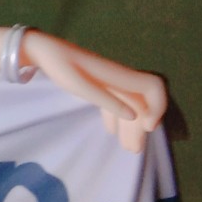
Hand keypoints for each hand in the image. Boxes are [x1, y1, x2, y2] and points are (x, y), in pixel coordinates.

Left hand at [21, 31, 166, 153]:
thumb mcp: (81, 86)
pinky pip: (114, 102)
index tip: (147, 127)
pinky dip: (115, 118)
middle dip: (141, 126)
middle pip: (141, 102)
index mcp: (120, 76)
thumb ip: (107, 101)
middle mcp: (120, 78)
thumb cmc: (61, 66)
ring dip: (129, 126)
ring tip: (127, 147)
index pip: (154, 87)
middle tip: (134, 150)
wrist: (44, 51)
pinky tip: (110, 132)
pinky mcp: (98, 84)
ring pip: (128, 104)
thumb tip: (134, 116)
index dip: (158, 106)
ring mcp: (109, 82)